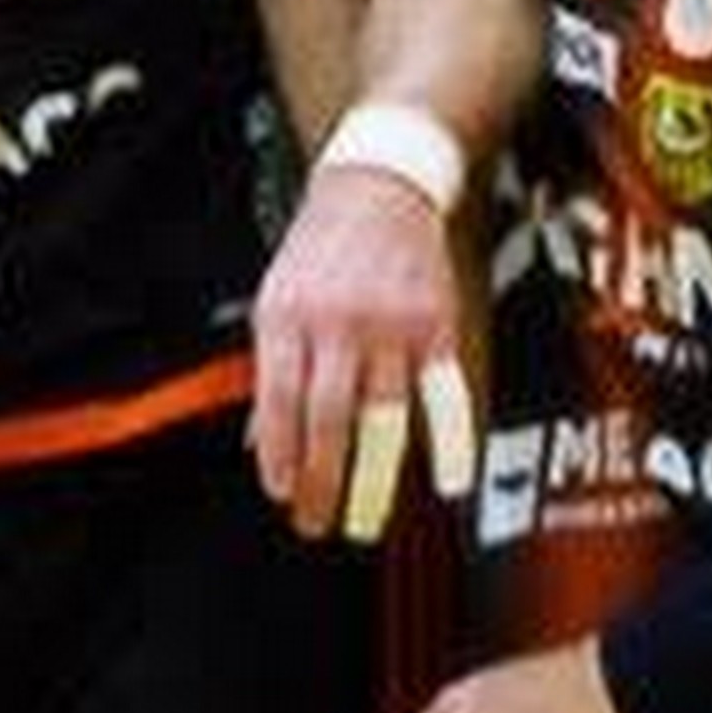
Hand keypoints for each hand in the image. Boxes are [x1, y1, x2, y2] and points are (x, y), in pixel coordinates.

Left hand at [249, 158, 473, 541]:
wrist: (378, 187)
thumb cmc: (319, 254)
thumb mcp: (276, 301)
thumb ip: (271, 372)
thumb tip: (260, 447)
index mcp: (287, 317)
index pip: (278, 400)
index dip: (280, 454)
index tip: (282, 495)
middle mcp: (338, 322)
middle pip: (330, 417)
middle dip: (322, 480)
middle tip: (317, 524)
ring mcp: (391, 325)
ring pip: (383, 416)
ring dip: (373, 477)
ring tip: (364, 520)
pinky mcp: (437, 325)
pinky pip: (445, 396)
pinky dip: (451, 443)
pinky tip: (449, 484)